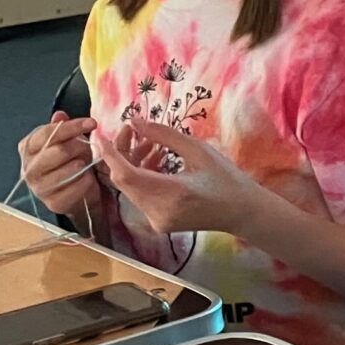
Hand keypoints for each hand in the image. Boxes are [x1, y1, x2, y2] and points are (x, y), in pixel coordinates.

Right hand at [16, 112, 99, 216]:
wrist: (76, 193)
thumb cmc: (69, 162)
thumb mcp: (67, 142)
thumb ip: (62, 129)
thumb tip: (60, 115)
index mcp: (28, 147)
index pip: (48, 133)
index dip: (71, 127)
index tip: (92, 123)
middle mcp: (28, 167)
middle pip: (57, 151)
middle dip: (78, 147)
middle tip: (90, 147)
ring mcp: (39, 187)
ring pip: (64, 172)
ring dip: (81, 165)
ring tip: (87, 163)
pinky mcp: (53, 203)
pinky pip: (73, 190)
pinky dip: (85, 182)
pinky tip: (89, 178)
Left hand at [96, 118, 261, 236]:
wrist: (243, 213)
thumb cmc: (227, 180)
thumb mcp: (198, 151)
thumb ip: (163, 135)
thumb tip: (135, 121)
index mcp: (172, 194)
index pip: (126, 174)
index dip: (109, 153)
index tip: (101, 134)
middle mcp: (159, 211)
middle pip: (124, 180)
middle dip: (122, 153)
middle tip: (132, 130)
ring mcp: (157, 220)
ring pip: (130, 187)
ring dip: (133, 163)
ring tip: (151, 144)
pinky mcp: (158, 222)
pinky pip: (140, 195)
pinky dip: (142, 176)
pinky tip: (156, 160)